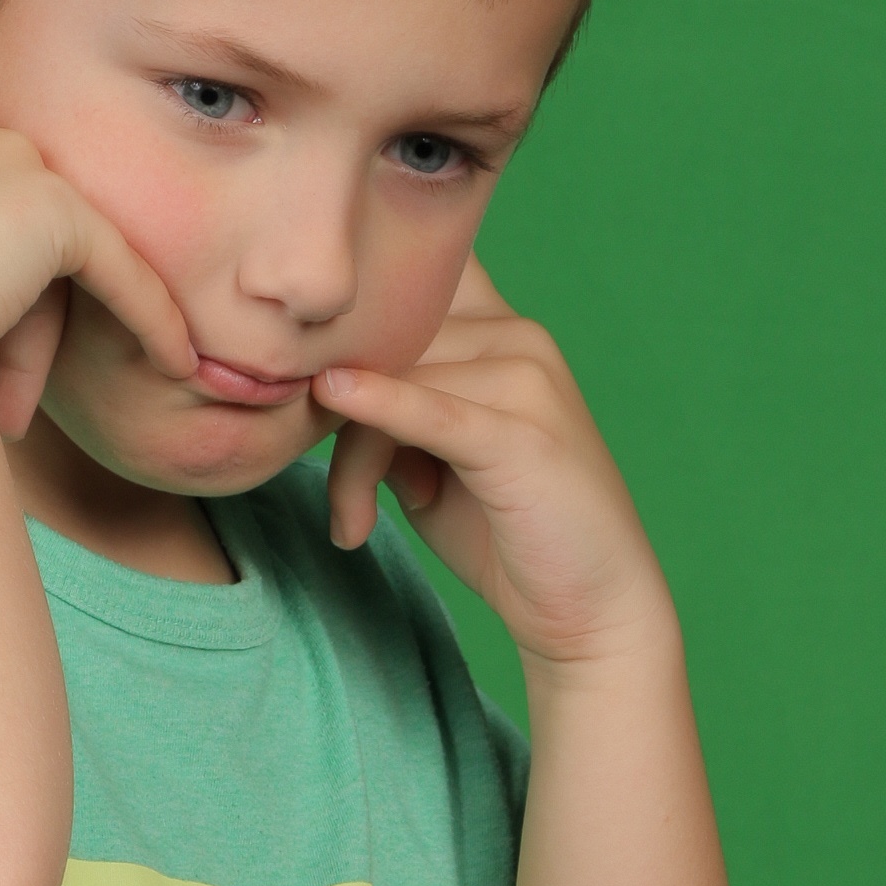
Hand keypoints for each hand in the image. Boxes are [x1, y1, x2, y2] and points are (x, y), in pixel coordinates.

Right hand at [0, 0, 196, 435]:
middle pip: (8, 188)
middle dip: (11, 258)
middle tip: (4, 296)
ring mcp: (4, 159)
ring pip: (56, 247)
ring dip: (48, 332)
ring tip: (70, 389)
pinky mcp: (54, 207)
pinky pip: (117, 272)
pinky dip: (148, 322)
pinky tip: (180, 361)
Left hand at [315, 260, 673, 672]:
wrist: (590, 605)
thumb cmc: (505, 531)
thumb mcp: (428, 461)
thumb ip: (385, 413)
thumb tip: (323, 389)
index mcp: (499, 330)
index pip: (410, 280)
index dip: (351, 312)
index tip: (295, 372)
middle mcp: (519, 336)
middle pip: (386, 342)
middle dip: (337, 419)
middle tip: (341, 502)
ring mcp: (528, 378)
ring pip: (396, 380)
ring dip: (353, 460)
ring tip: (351, 524)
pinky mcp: (522, 434)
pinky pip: (433, 410)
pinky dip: (381, 405)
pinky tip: (336, 397)